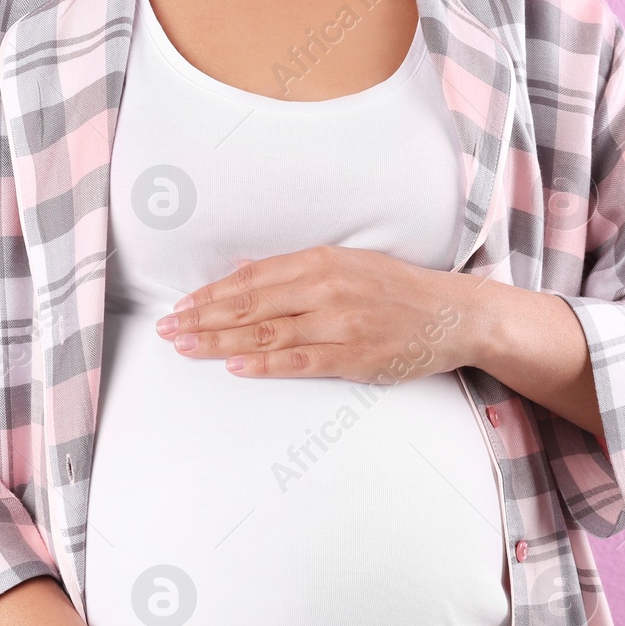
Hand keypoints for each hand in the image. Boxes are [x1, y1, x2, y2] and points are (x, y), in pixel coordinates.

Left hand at [153, 245, 606, 435]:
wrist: (457, 314)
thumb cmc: (401, 291)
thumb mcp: (351, 265)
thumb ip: (300, 271)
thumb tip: (245, 274)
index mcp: (325, 260)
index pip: (255, 277)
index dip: (213, 292)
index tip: (182, 304)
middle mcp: (328, 287)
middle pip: (251, 303)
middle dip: (204, 317)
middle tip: (167, 328)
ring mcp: (341, 322)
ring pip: (268, 331)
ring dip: (221, 340)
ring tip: (186, 346)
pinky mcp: (354, 355)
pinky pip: (301, 359)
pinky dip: (265, 362)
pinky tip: (235, 365)